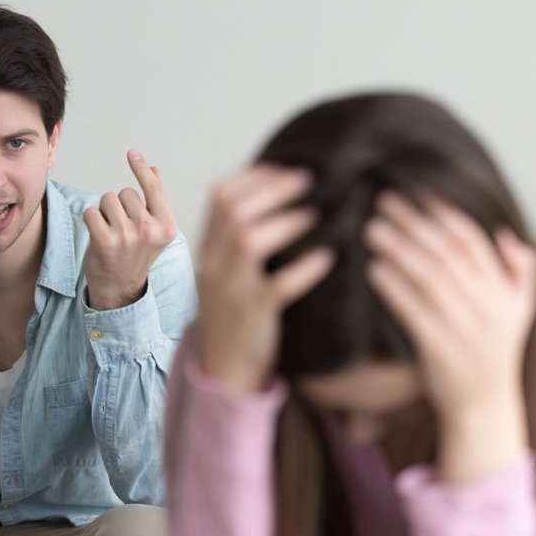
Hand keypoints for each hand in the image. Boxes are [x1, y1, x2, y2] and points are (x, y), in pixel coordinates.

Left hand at [83, 149, 178, 310]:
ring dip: (105, 211)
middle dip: (120, 204)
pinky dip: (90, 219)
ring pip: (107, 200)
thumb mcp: (154, 229)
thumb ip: (155, 199)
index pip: (153, 187)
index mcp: (167, 226)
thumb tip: (153, 169)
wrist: (120, 289)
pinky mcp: (105, 242)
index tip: (132, 152)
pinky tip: (98, 235)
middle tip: (123, 228)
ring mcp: (127, 237)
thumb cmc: (136, 255)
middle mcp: (150, 230)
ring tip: (111, 232)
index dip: (140, 168)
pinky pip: (91, 212)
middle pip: (126, 192)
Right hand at [197, 165, 333, 394]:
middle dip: (272, 188)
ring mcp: (230, 290)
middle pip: (232, 211)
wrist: (221, 369)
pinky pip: (278, 286)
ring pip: (247, 241)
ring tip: (316, 214)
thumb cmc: (232, 315)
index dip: (252, 176)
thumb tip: (272, 196)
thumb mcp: (224, 273)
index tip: (283, 166)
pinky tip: (328, 258)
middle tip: (309, 179)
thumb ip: (237, 241)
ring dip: (285, 221)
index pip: (219, 197)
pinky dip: (305, 269)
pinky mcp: (252, 314)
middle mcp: (214, 265)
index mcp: (208, 250)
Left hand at [364, 192, 535, 481]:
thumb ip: (520, 271)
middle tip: (383, 200)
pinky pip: (414, 311)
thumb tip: (508, 234)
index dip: (443, 211)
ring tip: (372, 228)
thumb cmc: (493, 354)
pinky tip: (374, 269)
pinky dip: (394, 288)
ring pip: (429, 276)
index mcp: (504, 290)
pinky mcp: (441, 348)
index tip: (415, 190)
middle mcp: (488, 304)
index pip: (472, 239)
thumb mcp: (519, 312)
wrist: (484, 407)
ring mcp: (465, 326)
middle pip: (445, 251)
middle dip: (413, 222)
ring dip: (399, 247)